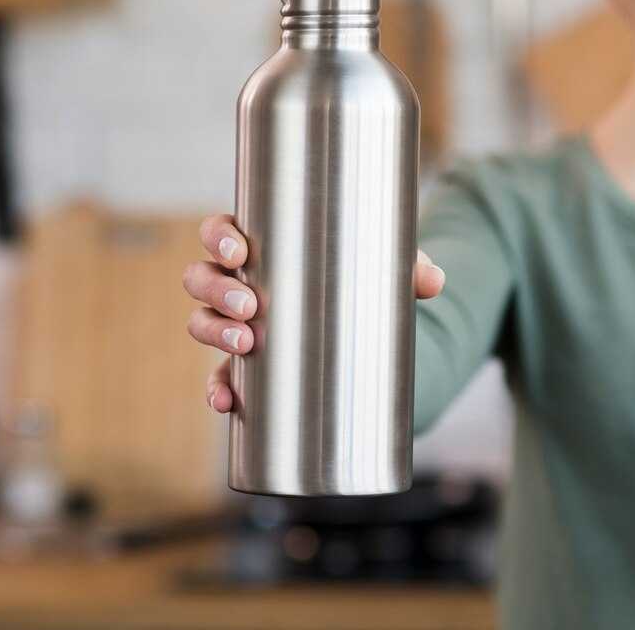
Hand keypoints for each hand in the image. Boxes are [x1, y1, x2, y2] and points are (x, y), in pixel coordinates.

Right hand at [182, 213, 446, 413]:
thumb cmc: (365, 279)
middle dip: (217, 291)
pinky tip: (226, 401)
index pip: (222, 232)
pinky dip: (218, 389)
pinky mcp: (247, 366)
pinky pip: (219, 377)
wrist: (367, 328)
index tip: (239, 252)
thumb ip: (410, 268)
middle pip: (201, 277)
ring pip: (201, 323)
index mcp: (266, 248)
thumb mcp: (388, 269)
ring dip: (214, 332)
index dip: (219, 238)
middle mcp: (240, 283)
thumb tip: (432, 282)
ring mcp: (237, 325)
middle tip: (251, 306)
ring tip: (247, 344)